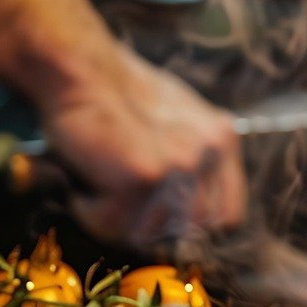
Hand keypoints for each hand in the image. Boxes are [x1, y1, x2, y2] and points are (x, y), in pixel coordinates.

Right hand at [39, 46, 246, 252]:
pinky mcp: (144, 175)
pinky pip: (112, 224)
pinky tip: (84, 179)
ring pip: (148, 235)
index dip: (191, 229)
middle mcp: (208, 154)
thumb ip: (191, 165)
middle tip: (116, 204)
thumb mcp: (174, 124)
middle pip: (185, 234)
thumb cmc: (115, 98)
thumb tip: (186, 224)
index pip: (227, 218)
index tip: (159, 223)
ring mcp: (179, 165)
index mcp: (222, 141)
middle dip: (148, 230)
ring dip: (115, 221)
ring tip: (98, 184)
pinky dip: (89, 209)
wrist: (80, 70)